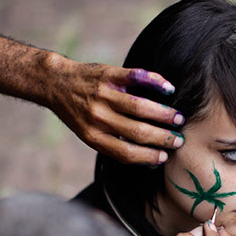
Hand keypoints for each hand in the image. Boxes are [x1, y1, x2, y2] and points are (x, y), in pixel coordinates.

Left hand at [50, 61, 184, 164]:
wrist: (56, 83)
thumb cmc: (79, 113)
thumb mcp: (89, 134)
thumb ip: (115, 145)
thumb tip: (150, 161)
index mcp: (93, 136)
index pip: (126, 152)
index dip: (148, 156)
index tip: (165, 156)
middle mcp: (98, 116)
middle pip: (137, 131)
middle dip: (162, 137)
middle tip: (178, 138)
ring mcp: (103, 94)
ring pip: (139, 107)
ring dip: (163, 113)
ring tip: (178, 117)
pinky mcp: (108, 74)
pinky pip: (135, 77)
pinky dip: (154, 82)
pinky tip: (168, 89)